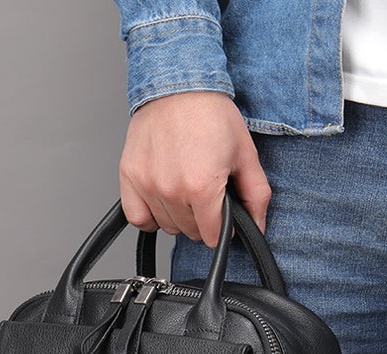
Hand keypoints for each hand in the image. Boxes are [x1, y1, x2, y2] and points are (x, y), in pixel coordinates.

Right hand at [119, 90, 271, 247]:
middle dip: (203, 219)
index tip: (224, 210)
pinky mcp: (130, 176)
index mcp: (201, 187)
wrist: (178, 84)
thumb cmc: (211, 114)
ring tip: (185, 185)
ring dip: (179, 215)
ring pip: (167, 226)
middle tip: (206, 189)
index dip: (224, 227)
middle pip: (191, 232)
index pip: (214, 236)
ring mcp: (147, 184)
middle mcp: (171, 189)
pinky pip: (139, 218)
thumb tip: (257, 228)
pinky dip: (150, 215)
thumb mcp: (246, 155)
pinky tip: (163, 199)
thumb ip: (256, 197)